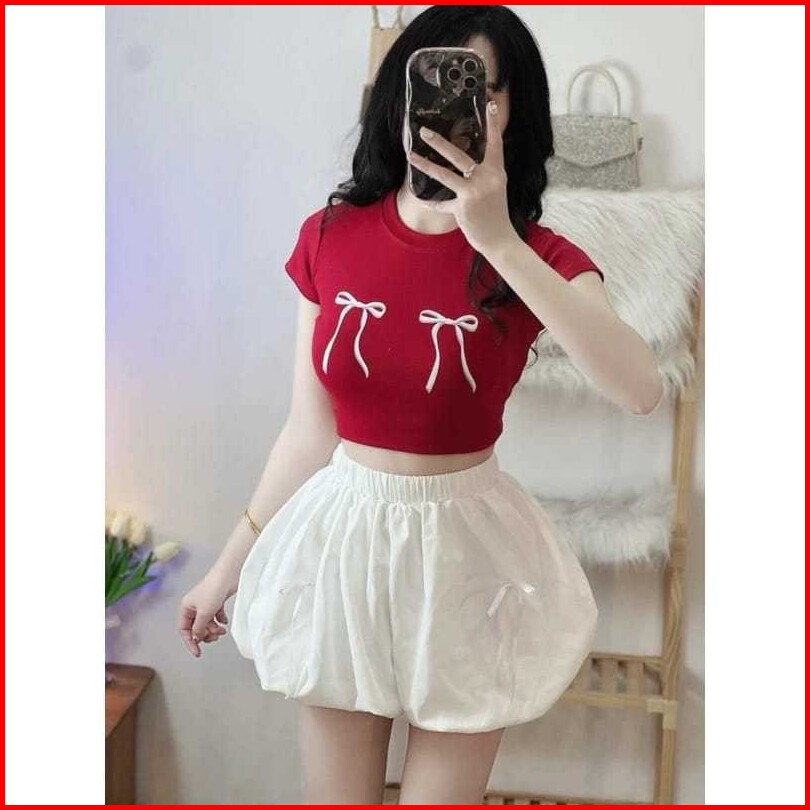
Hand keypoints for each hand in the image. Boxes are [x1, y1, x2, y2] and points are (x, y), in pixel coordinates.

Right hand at [178, 570, 233, 657]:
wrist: (229, 575)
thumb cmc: (214, 590)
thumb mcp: (204, 614)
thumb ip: (199, 628)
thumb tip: (197, 638)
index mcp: (186, 608)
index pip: (184, 630)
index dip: (190, 642)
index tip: (198, 652)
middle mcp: (194, 606)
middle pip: (197, 627)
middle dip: (206, 634)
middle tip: (215, 637)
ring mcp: (206, 603)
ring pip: (207, 623)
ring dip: (215, 629)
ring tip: (223, 630)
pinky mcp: (217, 601)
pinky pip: (216, 616)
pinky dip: (220, 620)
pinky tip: (225, 620)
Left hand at [405, 100, 519, 257]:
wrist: (499, 238)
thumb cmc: (495, 213)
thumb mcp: (496, 188)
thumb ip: (485, 173)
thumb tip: (468, 162)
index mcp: (497, 172)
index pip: (495, 143)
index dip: (493, 124)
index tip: (490, 104)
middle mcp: (486, 179)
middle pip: (459, 155)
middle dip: (439, 142)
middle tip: (423, 130)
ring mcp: (474, 193)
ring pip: (445, 175)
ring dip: (425, 165)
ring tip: (410, 156)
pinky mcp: (463, 208)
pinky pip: (442, 204)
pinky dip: (432, 204)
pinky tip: (423, 200)